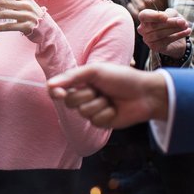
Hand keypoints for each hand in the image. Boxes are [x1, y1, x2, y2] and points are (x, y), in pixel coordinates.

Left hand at [0, 0, 43, 35]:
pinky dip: (0, 27)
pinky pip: (10, 26)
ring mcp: (27, 16)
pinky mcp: (26, 26)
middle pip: (4, 3)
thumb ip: (15, 0)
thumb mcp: (26, 4)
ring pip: (5, 14)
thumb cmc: (31, 14)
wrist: (46, 28)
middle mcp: (26, 5)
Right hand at [47, 64, 168, 127]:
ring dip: (99, 104)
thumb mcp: (95, 71)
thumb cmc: (121, 78)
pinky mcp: (101, 122)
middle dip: (85, 95)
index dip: (55, 91)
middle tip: (99, 90)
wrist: (145, 93)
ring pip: (83, 112)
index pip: (58, 88)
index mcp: (80, 82)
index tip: (57, 92)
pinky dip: (107, 114)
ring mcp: (92, 110)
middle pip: (69, 102)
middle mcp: (83, 96)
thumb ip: (72, 77)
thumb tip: (48, 84)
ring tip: (110, 99)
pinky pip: (95, 121)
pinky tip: (115, 109)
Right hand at [137, 8, 190, 58]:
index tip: (165, 17)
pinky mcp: (154, 47)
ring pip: (159, 34)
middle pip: (153, 26)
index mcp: (145, 18)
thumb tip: (176, 20)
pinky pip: (166, 41)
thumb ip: (171, 14)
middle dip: (170, 23)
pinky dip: (178, 36)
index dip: (154, 16)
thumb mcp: (172, 14)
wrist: (175, 38)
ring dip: (175, 29)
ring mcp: (147, 39)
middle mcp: (143, 29)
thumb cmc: (171, 21)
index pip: (144, 16)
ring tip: (186, 26)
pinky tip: (187, 32)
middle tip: (182, 21)